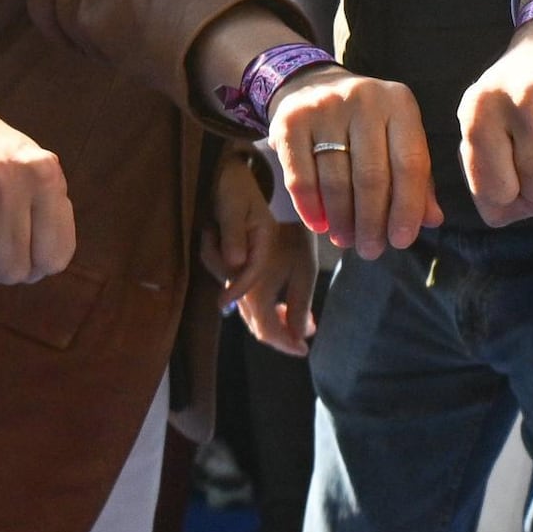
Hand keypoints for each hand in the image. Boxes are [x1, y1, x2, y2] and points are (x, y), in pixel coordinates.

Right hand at [205, 176, 324, 353]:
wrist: (233, 181)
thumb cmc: (267, 214)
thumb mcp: (293, 256)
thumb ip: (293, 296)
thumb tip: (297, 333)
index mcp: (253, 289)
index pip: (267, 332)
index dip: (287, 344)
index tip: (305, 350)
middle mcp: (237, 288)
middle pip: (257, 325)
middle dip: (281, 335)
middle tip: (304, 338)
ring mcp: (230, 275)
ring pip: (250, 312)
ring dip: (273, 320)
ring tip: (300, 323)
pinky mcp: (227, 263)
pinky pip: (246, 294)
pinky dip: (264, 303)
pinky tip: (279, 300)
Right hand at [264, 66, 436, 252]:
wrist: (312, 85)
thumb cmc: (365, 123)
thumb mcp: (397, 138)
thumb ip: (417, 177)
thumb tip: (432, 219)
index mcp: (400, 103)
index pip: (410, 163)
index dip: (407, 207)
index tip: (401, 241)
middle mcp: (364, 99)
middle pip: (371, 175)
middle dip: (372, 221)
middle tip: (371, 250)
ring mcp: (324, 107)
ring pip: (336, 179)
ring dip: (342, 219)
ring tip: (346, 240)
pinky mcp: (290, 121)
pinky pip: (301, 177)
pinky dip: (310, 208)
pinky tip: (319, 225)